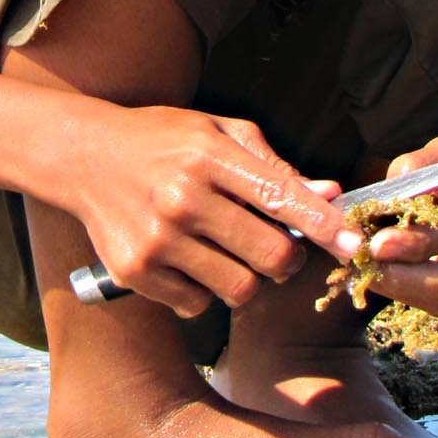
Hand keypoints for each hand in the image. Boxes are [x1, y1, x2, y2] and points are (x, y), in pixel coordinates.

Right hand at [62, 105, 361, 319]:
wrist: (84, 156)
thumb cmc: (162, 141)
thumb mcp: (216, 132)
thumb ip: (273, 166)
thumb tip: (328, 195)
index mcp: (209, 157)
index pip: (283, 199)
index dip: (326, 227)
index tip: (353, 245)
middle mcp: (182, 199)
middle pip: (272, 257)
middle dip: (288, 259)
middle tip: (278, 247)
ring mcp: (157, 240)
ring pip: (240, 289)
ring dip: (248, 279)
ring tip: (229, 254)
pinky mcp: (136, 272)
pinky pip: (198, 304)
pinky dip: (204, 291)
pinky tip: (190, 262)